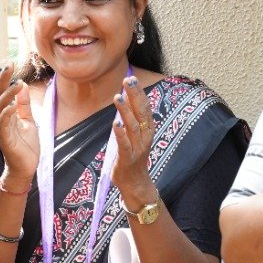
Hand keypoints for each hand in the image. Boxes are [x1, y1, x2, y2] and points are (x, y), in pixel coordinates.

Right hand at [0, 64, 39, 183]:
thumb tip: (23, 85)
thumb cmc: (25, 146)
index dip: (5, 78)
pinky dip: (7, 113)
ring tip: (17, 84)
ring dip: (8, 94)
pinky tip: (13, 105)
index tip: (10, 63)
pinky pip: (3, 123)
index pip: (2, 92)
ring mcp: (0, 128)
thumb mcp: (28, 120)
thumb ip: (24, 104)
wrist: (25, 168)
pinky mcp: (4, 139)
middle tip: (9, 66)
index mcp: (4, 113)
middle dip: (2, 80)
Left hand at [111, 75, 157, 204]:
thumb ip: (133, 119)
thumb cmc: (132, 157)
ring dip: (126, 111)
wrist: (136, 183)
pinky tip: (115, 123)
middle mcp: (145, 137)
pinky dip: (120, 134)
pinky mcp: (128, 159)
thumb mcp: (135, 136)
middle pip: (142, 113)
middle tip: (128, 81)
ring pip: (133, 126)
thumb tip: (126, 99)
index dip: (139, 93)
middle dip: (135, 96)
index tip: (132, 79)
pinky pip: (125, 145)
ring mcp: (138, 148)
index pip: (145, 107)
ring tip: (118, 97)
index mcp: (148, 130)